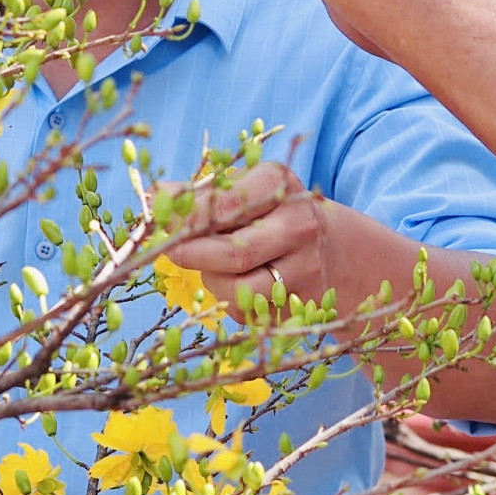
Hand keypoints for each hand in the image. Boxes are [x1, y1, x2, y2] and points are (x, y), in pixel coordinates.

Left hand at [160, 162, 340, 320]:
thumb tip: (153, 197)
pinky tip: (235, 282)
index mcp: (279, 183)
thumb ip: (201, 194)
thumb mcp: (247, 190)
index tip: (156, 222)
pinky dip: (229, 299)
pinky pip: (249, 311)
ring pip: (239, 289)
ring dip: (211, 280)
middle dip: (190, 254)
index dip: (186, 217)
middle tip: (165, 250)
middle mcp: (298, 223)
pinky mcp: (303, 303)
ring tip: (210, 266)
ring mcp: (305, 266)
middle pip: (233, 251)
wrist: (342, 252)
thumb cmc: (275, 214)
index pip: (226, 204)